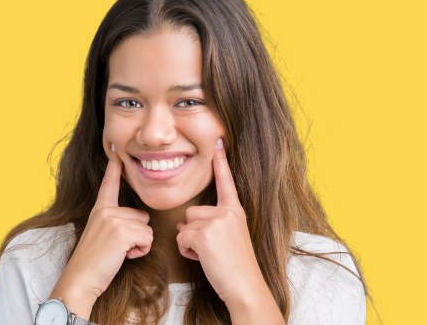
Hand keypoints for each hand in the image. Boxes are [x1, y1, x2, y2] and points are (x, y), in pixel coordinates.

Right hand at [49, 143, 152, 317]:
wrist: (80, 279)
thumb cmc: (92, 264)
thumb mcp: (101, 237)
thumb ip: (115, 224)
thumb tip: (139, 223)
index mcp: (99, 210)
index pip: (109, 184)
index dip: (114, 167)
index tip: (115, 147)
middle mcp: (105, 210)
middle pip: (142, 216)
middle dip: (137, 235)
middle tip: (117, 249)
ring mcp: (112, 218)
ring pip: (147, 228)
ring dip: (140, 244)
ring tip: (119, 253)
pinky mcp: (121, 230)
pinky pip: (147, 238)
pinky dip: (141, 251)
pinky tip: (124, 256)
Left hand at [175, 138, 266, 303]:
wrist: (245, 287)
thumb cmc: (235, 267)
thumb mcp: (231, 238)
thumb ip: (213, 223)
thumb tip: (185, 221)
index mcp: (235, 211)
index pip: (226, 182)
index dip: (221, 162)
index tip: (218, 139)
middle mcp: (227, 213)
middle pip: (190, 212)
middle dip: (193, 232)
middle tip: (212, 249)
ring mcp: (216, 223)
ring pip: (184, 225)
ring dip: (189, 242)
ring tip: (209, 255)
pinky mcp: (205, 235)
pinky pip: (181, 238)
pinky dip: (187, 252)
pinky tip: (204, 259)